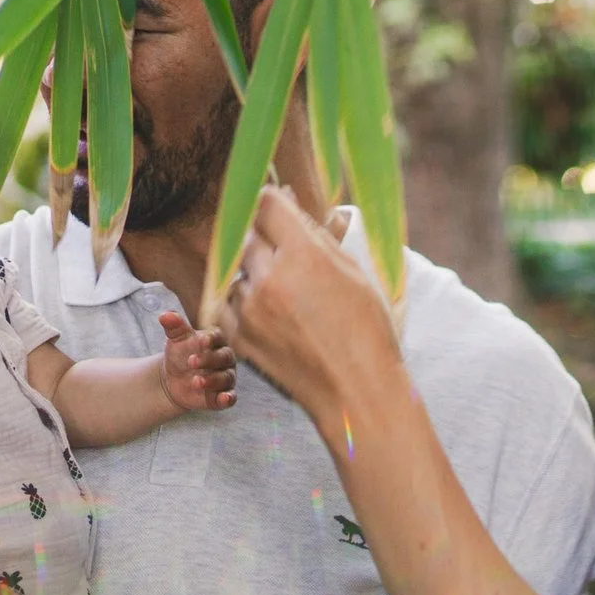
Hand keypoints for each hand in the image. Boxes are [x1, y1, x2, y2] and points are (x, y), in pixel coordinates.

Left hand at [156, 310, 237, 412]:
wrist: (174, 379)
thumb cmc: (180, 354)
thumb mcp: (175, 340)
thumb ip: (173, 326)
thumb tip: (165, 315)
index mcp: (215, 341)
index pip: (217, 337)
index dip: (210, 339)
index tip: (201, 340)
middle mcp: (225, 359)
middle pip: (223, 357)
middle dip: (208, 359)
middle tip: (190, 362)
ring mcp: (225, 377)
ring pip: (225, 378)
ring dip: (213, 380)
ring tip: (195, 381)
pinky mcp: (222, 396)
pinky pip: (230, 397)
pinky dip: (228, 398)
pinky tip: (223, 399)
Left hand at [217, 188, 400, 419]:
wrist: (355, 391)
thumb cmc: (367, 331)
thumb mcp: (353, 273)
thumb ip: (316, 236)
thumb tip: (288, 203)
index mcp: (305, 255)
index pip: (266, 203)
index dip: (272, 203)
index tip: (278, 210)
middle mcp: (271, 276)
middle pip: (249, 234)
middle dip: (265, 239)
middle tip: (285, 256)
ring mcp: (249, 308)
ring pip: (237, 269)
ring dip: (254, 273)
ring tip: (286, 295)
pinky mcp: (238, 335)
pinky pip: (227, 302)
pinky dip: (243, 302)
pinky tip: (270, 313)